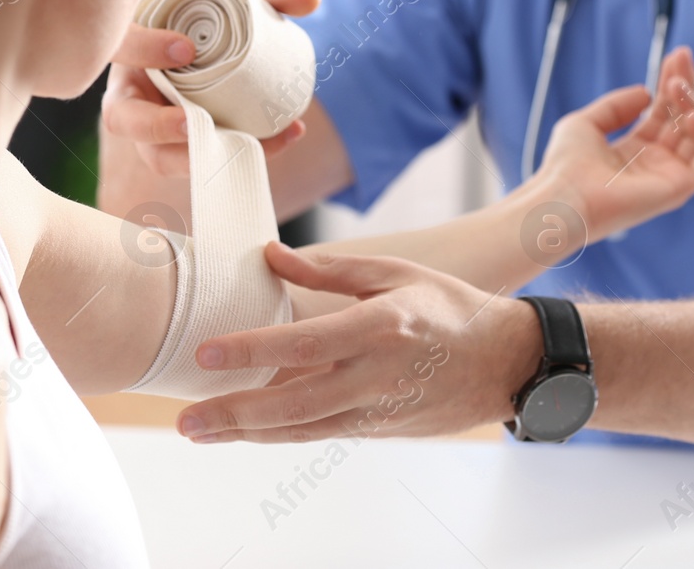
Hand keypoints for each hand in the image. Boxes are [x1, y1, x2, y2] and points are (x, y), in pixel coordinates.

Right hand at [101, 0, 320, 175]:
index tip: (187, 48)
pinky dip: (242, 154)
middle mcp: (132, 90)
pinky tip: (284, 137)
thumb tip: (309, 0)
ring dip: (197, 159)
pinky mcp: (182, 148)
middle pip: (120, 119)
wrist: (225, 42)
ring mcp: (152, 126)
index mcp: (133, 44)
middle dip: (154, 126)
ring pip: (156, 156)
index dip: (142, 50)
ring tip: (247, 144)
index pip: (119, 46)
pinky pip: (200, 163)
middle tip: (195, 122)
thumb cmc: (214, 10)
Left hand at [173, 242, 541, 443]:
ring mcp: (376, 409)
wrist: (506, 363)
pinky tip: (244, 431)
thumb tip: (272, 257)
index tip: (208, 353)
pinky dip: (279, 435)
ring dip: (247, 433)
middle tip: (187, 418)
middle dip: (235, 413)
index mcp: (380, 326)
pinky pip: (319, 434)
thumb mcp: (395, 272)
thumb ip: (330, 271)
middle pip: (293, 404)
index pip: (304, 344)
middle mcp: (375, 375)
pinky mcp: (378, 429)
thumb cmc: (450, 307)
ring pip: (301, 430)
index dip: (253, 351)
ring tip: (200, 431)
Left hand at [534, 45, 693, 239]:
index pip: (664, 112)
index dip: (671, 83)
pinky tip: (690, 115)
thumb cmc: (565, 165)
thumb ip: (617, 105)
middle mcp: (655, 164)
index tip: (675, 55)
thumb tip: (646, 92)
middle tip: (682, 56)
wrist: (563, 196)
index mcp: (634, 151)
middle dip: (686, 85)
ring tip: (677, 84)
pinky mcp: (678, 190)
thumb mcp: (587, 122)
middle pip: (683, 118)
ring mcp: (668, 177)